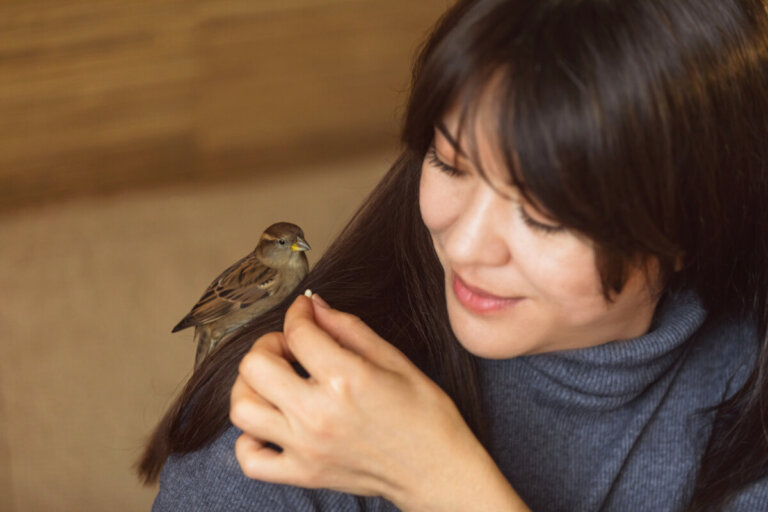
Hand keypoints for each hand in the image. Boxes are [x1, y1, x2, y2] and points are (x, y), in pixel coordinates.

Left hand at [230, 294, 528, 510]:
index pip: (297, 333)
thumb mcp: (394, 359)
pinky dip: (249, 439)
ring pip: (242, 408)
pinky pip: (249, 459)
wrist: (437, 470)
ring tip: (275, 382)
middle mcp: (318, 413)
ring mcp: (306, 447)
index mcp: (345, 378)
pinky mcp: (303, 474)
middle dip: (267, 346)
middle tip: (289, 348)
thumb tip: (314, 305)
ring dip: (251, 386)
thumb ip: (348, 328)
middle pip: (255, 366)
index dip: (297, 314)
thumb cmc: (423, 414)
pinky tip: (271, 424)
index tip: (304, 312)